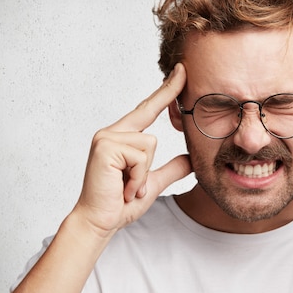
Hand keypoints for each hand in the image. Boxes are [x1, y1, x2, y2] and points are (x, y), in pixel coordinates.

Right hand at [73, 63, 191, 234]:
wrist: (100, 222)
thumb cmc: (121, 203)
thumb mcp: (153, 182)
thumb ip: (172, 168)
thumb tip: (191, 158)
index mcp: (123, 137)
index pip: (148, 109)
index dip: (166, 91)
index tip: (181, 71)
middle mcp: (112, 133)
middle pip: (152, 127)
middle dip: (155, 135)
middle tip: (144, 151)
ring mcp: (107, 138)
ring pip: (150, 145)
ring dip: (144, 175)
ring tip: (127, 188)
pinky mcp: (105, 146)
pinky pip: (140, 156)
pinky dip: (137, 178)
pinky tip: (123, 188)